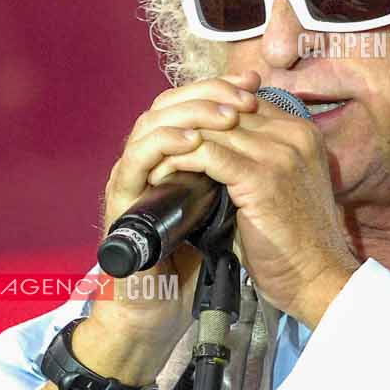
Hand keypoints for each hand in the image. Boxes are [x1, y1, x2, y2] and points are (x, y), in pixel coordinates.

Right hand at [90, 71, 271, 367]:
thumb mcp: (225, 204)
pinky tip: (194, 144)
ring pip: (151, 121)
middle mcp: (146, 157)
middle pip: (169, 102)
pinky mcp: (120, 197)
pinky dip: (165, 144)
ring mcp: (131, 175)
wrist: (164, 304)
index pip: (189, 103)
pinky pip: (137, 157)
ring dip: (191, 113)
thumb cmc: (194, 258)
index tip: (253, 85)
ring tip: (227, 117)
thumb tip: (268, 138)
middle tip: (243, 96)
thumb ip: (234, 170)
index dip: (220, 88)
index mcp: (169, 155)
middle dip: (209, 93)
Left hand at [138, 79, 359, 328]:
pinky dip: (179, 161)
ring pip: (211, 127)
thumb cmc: (294, 243)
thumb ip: (254, 162)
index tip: (175, 134)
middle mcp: (294, 134)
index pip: (241, 101)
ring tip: (152, 161)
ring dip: (175, 143)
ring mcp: (280, 153)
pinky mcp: (263, 177)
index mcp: (301, 132)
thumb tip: (206, 150)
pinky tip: (162, 174)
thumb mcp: (278, 188)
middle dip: (184, 125)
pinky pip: (207, 154)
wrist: (317, 279)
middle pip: (224, 108)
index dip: (204, 114)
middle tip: (155, 145)